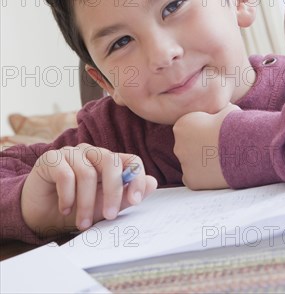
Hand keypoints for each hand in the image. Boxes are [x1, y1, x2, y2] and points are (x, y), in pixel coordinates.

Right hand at [21, 143, 156, 237]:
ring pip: (87, 173)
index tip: (134, 200)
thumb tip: (152, 183)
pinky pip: (65, 175)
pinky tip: (64, 209)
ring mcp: (72, 153)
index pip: (130, 161)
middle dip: (112, 192)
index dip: (136, 178)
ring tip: (82, 224)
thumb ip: (125, 196)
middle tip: (109, 216)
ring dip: (85, 203)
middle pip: (110, 162)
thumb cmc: (75, 209)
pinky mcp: (52, 158)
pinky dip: (68, 196)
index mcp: (109, 162)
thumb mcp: (102, 207)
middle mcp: (92, 153)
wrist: (40, 215)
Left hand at [173, 103, 239, 189]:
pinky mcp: (192, 180)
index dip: (201, 132)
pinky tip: (215, 172)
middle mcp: (178, 145)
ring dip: (201, 163)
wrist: (241, 146)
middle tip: (217, 149)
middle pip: (186, 147)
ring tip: (219, 161)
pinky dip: (202, 177)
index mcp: (181, 126)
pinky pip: (193, 179)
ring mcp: (184, 164)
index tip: (214, 134)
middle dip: (199, 148)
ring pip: (190, 164)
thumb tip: (222, 108)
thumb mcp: (225, 109)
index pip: (186, 130)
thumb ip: (217, 112)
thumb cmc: (234, 125)